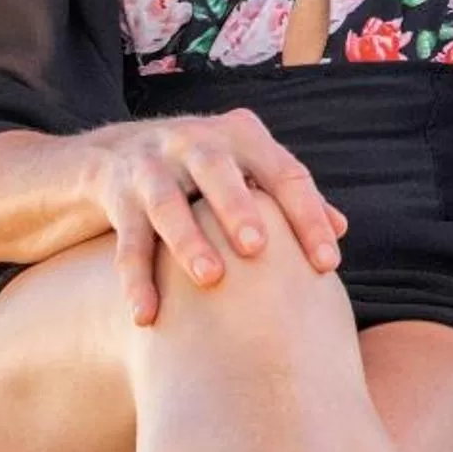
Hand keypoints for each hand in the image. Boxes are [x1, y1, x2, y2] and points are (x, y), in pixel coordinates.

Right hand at [81, 110, 348, 325]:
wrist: (111, 154)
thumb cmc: (203, 170)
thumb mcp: (245, 168)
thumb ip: (287, 195)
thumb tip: (341, 228)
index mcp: (241, 135)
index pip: (284, 173)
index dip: (308, 216)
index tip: (328, 264)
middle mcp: (195, 142)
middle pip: (218, 171)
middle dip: (239, 209)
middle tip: (258, 249)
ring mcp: (151, 165)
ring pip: (168, 203)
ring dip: (188, 240)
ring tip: (210, 279)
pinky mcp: (116, 194)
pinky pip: (127, 241)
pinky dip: (136, 279)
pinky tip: (146, 316)